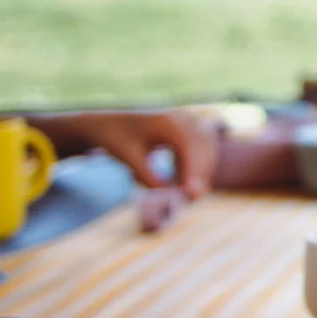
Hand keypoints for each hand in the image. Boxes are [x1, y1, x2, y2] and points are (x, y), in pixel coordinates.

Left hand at [49, 110, 218, 198]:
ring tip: (191, 195)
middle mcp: (182, 118)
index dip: (193, 170)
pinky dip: (198, 166)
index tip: (191, 193)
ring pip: (207, 148)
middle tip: (193, 199)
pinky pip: (203, 149)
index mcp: (166, 122)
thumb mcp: (129, 159)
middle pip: (204, 147)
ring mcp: (188, 122)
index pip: (189, 146)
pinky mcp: (189, 130)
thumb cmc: (116, 140)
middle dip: (202, 173)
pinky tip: (188, 183)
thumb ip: (148, 177)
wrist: (109, 124)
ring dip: (202, 171)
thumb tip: (170, 195)